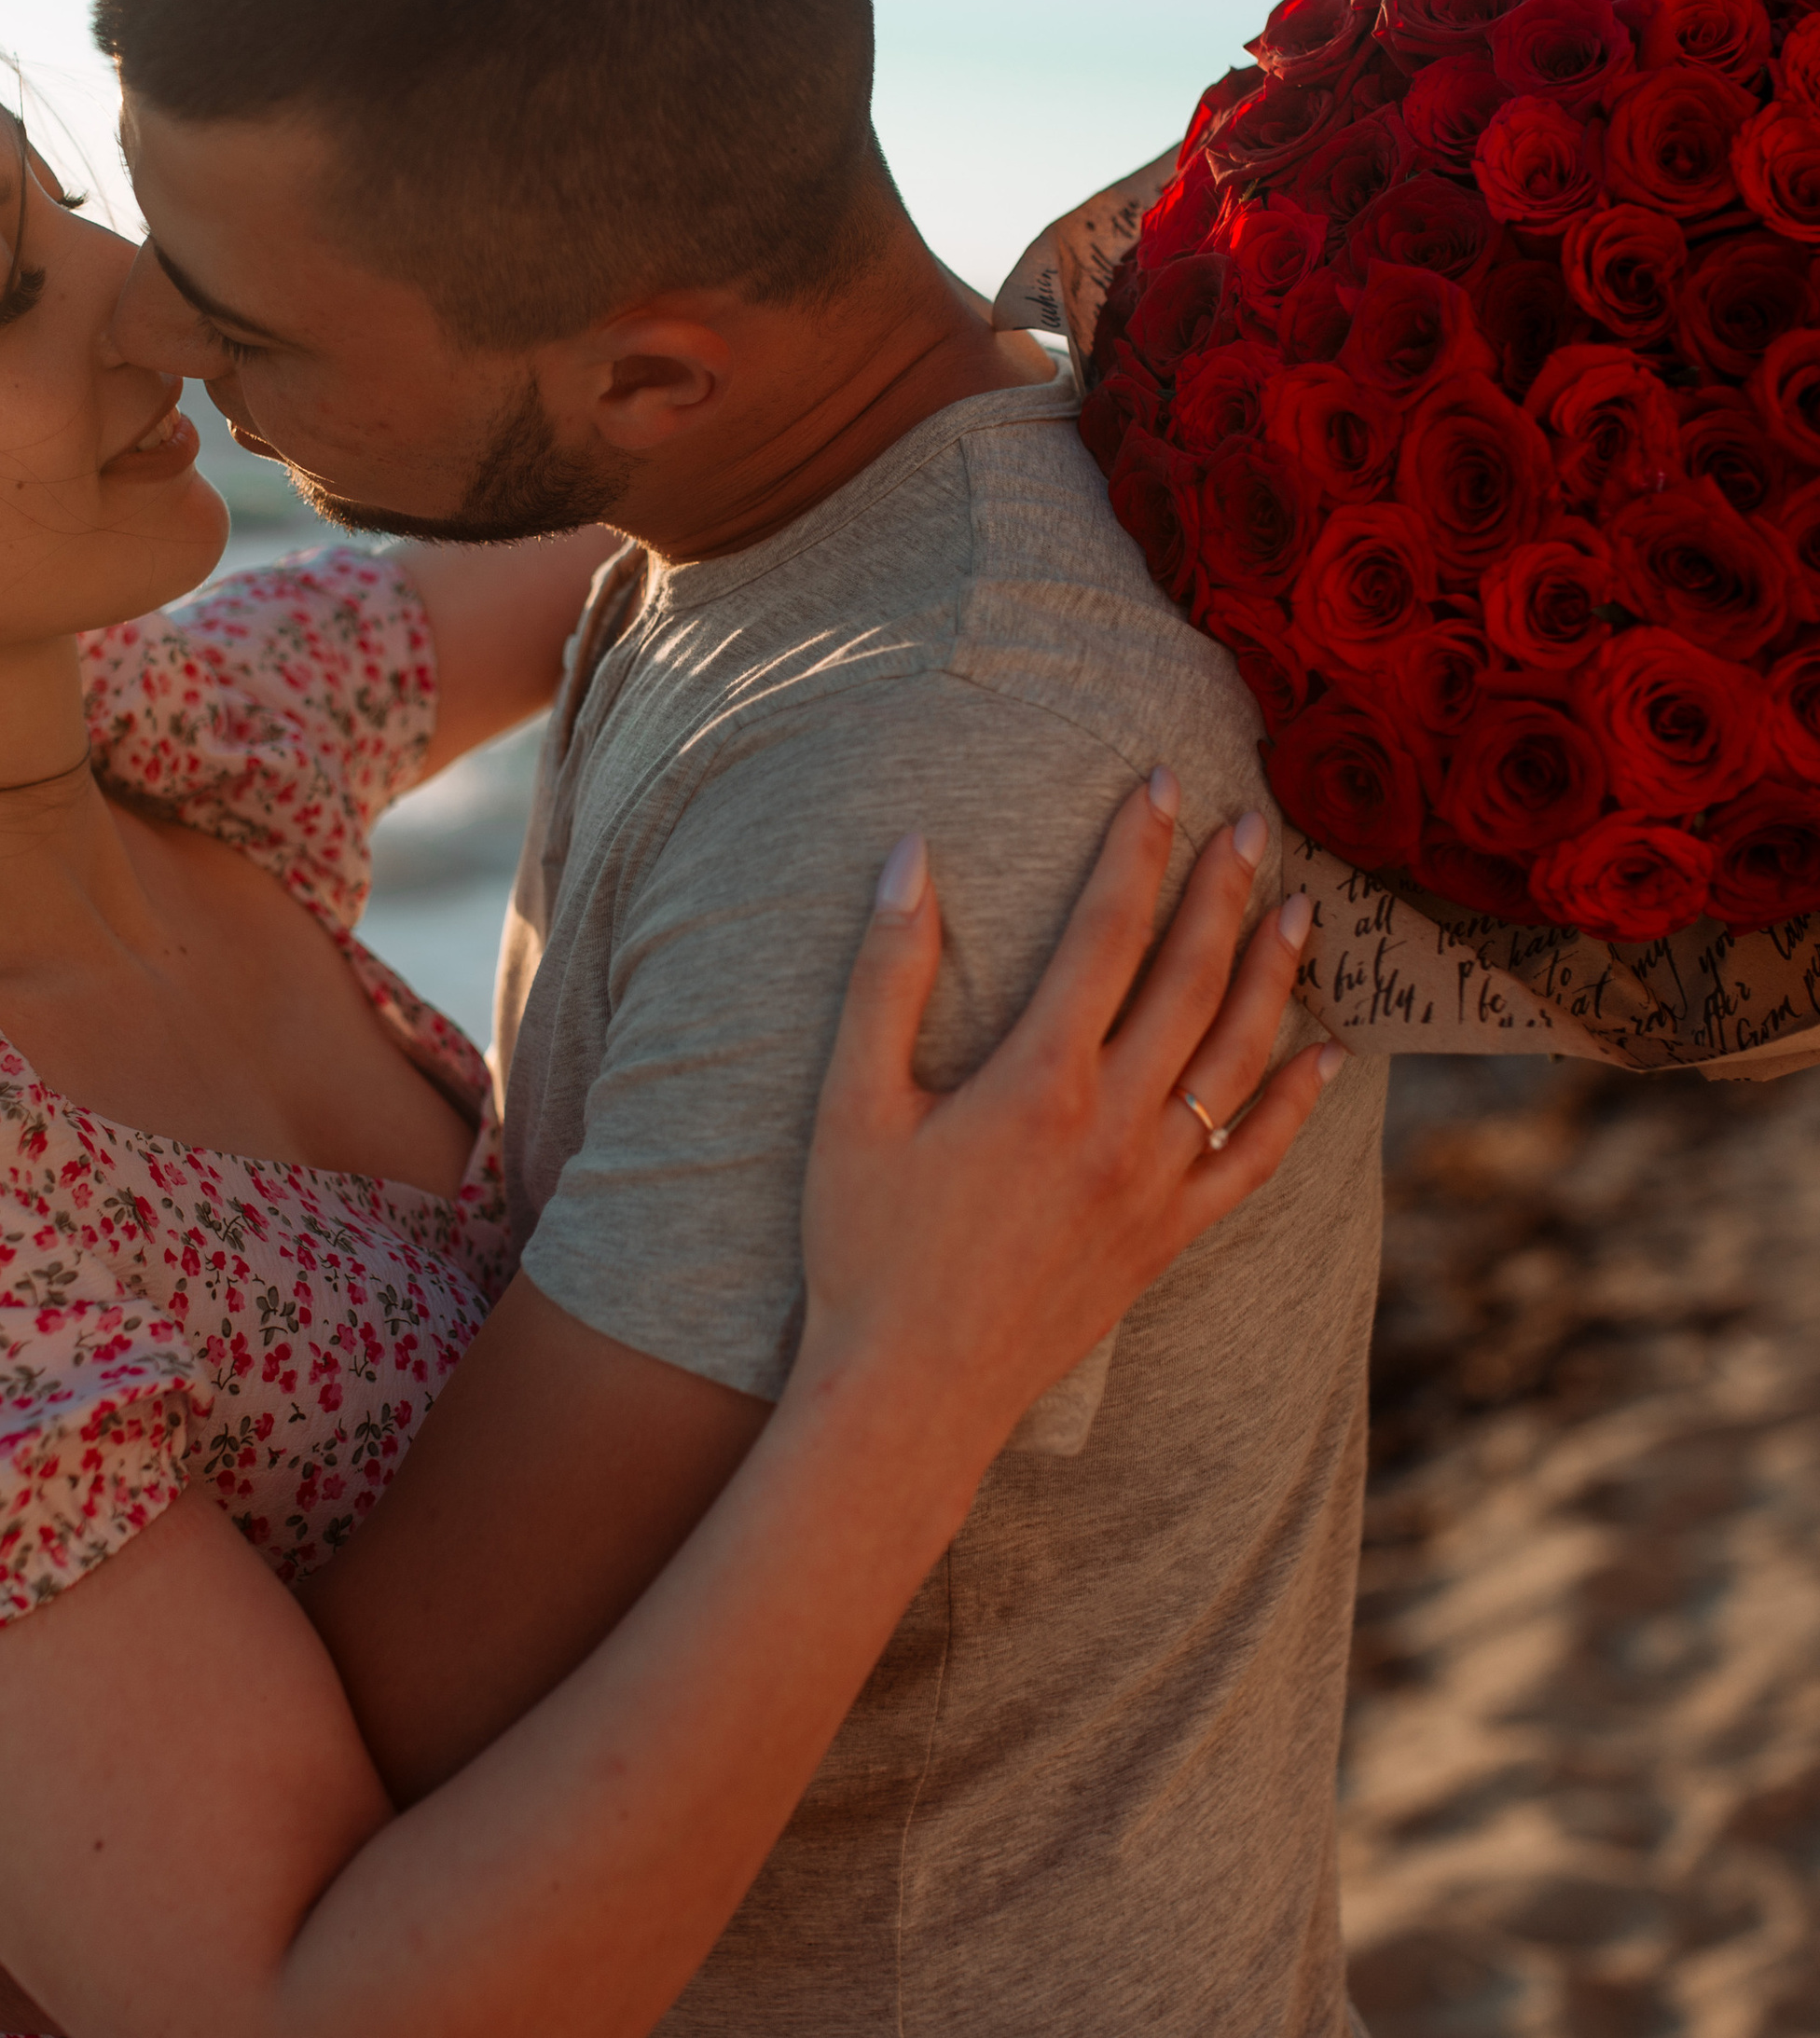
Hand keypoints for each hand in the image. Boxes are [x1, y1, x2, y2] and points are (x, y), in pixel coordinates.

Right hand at [800, 771, 1338, 1452]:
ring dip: (1272, 977)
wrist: (911, 1391)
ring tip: (1298, 910)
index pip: (1105, 932)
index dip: (1137, 850)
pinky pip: (1256, 1160)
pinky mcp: (1167, 1238)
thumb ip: (886, 977)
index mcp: (1038, 1080)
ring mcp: (1153, 1186)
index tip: (1164, 785)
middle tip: (1253, 823)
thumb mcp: (851, 1105)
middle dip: (1222, 891)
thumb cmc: (865, 1248)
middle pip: (1190, 981)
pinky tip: (1326, 1054)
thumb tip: (910, 861)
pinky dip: (1297, 1104)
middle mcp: (1115, 1125)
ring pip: (1239, 1060)